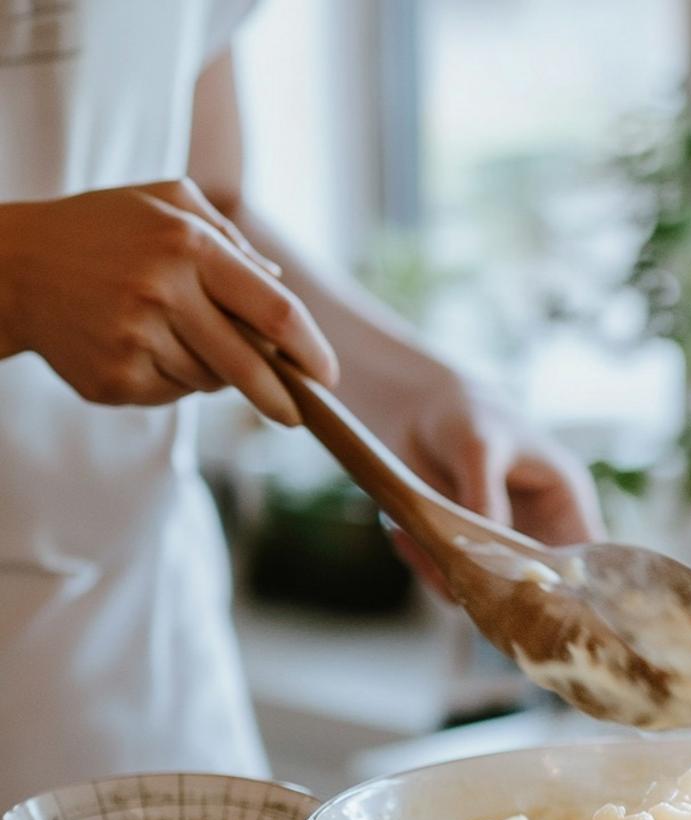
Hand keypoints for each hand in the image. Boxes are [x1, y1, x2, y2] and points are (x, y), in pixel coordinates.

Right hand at [0, 179, 336, 422]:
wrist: (15, 268)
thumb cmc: (103, 230)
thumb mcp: (166, 204)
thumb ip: (229, 239)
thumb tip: (279, 289)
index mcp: (187, 246)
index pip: (273, 313)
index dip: (311, 349)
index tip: (328, 376)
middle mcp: (162, 293)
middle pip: (248, 365)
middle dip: (280, 397)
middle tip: (296, 415)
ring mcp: (135, 340)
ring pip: (208, 382)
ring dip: (210, 372)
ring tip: (170, 333)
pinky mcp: (115, 379)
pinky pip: (171, 396)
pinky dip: (171, 380)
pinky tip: (140, 346)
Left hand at [385, 372, 605, 589]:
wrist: (419, 415)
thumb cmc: (468, 417)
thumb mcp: (480, 446)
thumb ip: (485, 493)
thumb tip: (489, 546)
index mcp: (564, 502)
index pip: (587, 554)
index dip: (578, 581)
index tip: (546, 591)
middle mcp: (538, 534)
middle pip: (540, 585)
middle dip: (508, 590)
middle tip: (469, 575)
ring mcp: (500, 551)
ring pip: (490, 592)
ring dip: (456, 577)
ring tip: (420, 538)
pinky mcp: (463, 558)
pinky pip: (449, 583)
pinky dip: (426, 567)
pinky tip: (403, 535)